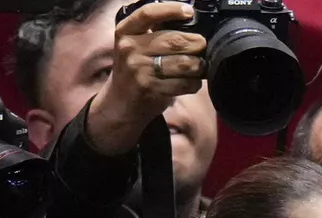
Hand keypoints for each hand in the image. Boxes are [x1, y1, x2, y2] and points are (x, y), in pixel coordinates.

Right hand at [86, 2, 207, 156]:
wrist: (119, 102)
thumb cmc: (134, 69)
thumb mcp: (135, 44)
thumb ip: (155, 30)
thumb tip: (188, 20)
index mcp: (125, 31)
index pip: (149, 13)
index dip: (171, 9)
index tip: (188, 12)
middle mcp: (129, 48)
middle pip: (174, 40)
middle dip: (196, 43)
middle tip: (202, 45)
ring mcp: (138, 69)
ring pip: (183, 63)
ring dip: (198, 65)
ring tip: (199, 65)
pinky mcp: (149, 88)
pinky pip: (182, 83)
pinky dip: (193, 83)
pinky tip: (192, 81)